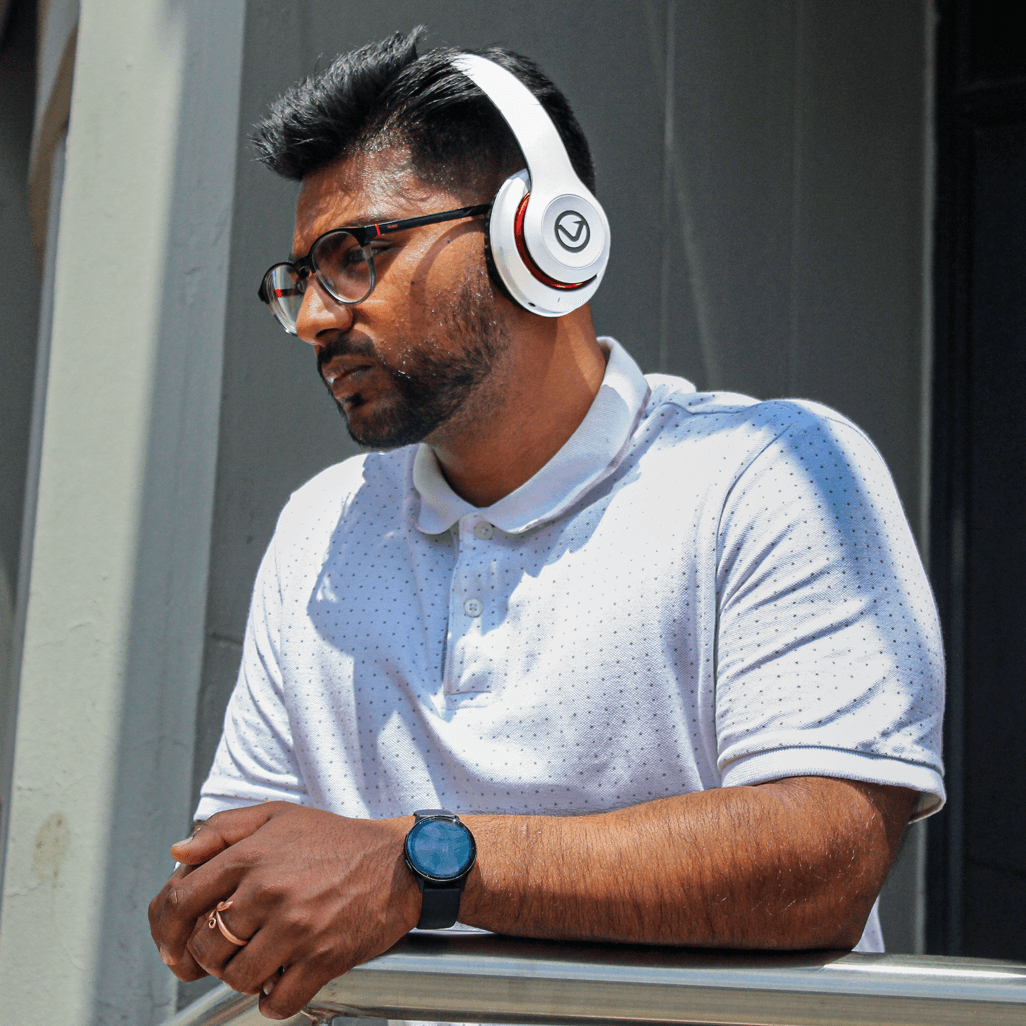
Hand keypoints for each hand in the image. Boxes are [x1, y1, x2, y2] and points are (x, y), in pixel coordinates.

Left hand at [148, 803, 419, 1018]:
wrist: (400, 863)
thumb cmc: (339, 841)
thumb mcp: (279, 816)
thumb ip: (224, 829)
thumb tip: (179, 853)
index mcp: (252, 856)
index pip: (180, 901)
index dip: (166, 928)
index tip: (172, 943)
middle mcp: (269, 891)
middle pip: (206, 947)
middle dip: (209, 956)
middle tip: (227, 950)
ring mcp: (296, 927)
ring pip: (237, 978)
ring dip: (242, 977)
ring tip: (260, 960)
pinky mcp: (323, 958)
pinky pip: (277, 1002)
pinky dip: (273, 1000)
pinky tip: (282, 979)